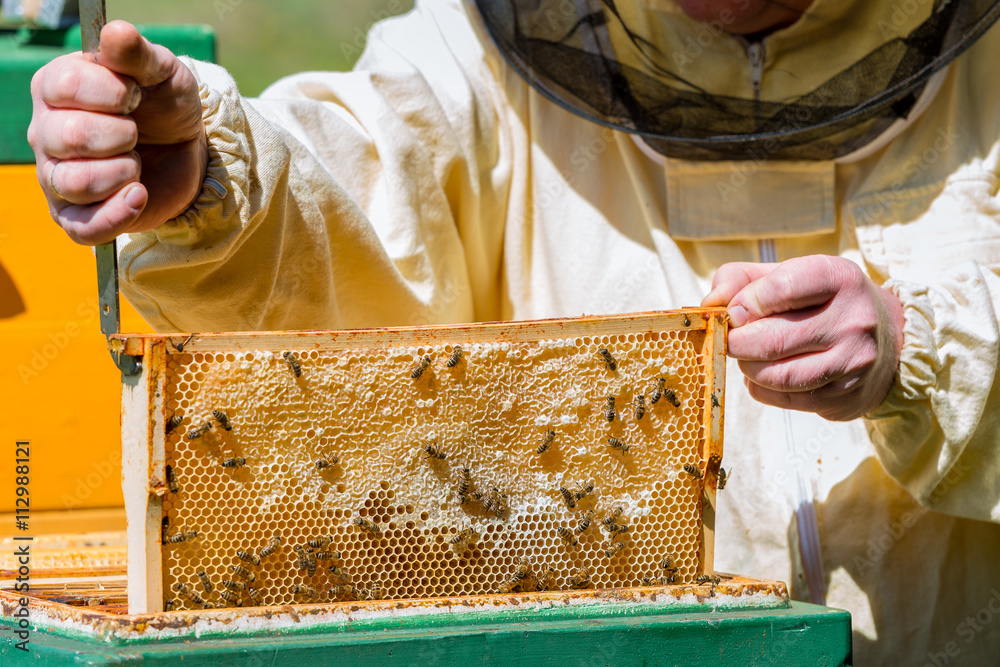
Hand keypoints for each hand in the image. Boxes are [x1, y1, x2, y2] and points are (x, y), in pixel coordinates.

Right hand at [27, 21, 206, 244]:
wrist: (186, 151)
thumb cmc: (164, 105)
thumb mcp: (163, 73)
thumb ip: (138, 54)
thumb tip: (115, 32)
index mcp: (57, 87)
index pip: (65, 86)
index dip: (112, 93)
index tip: (137, 95)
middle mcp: (46, 131)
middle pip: (68, 136)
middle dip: (121, 136)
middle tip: (137, 132)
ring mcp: (56, 176)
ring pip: (74, 182)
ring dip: (122, 173)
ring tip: (137, 163)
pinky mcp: (77, 216)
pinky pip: (82, 227)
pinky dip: (116, 215)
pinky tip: (139, 196)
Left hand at [701, 255, 904, 420]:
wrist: (885, 341)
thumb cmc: (819, 302)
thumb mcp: (787, 274)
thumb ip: (740, 279)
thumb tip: (710, 304)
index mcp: (839, 278)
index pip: (781, 288)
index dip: (744, 302)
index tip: (733, 312)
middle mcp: (853, 320)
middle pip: (771, 340)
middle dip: (736, 342)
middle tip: (730, 339)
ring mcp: (852, 362)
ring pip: (775, 376)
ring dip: (747, 367)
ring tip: (748, 355)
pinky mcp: (845, 396)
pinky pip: (782, 398)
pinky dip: (760, 387)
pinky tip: (765, 373)